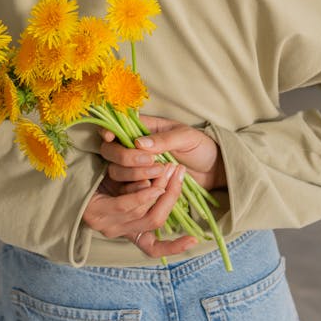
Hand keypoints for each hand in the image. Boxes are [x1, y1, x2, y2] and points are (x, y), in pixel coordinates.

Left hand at [82, 160, 198, 258]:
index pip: (152, 248)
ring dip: (160, 189)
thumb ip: (147, 190)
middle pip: (155, 221)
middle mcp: (118, 232)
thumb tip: (169, 185)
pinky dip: (143, 195)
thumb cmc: (100, 174)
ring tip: (167, 167)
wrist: (68, 169)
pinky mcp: (97, 214)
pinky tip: (153, 184)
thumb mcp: (128, 184)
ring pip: (144, 213)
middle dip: (172, 195)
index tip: (195, 239)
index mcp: (128, 231)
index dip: (175, 247)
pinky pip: (127, 206)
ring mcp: (107, 225)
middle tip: (179, 171)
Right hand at [98, 113, 225, 194]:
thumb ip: (164, 139)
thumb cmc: (200, 147)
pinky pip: (128, 191)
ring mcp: (136, 169)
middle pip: (111, 153)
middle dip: (126, 158)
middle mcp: (135, 149)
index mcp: (143, 129)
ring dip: (134, 175)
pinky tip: (155, 189)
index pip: (116, 128)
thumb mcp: (186, 138)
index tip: (110, 138)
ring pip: (117, 173)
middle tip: (153, 162)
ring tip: (162, 173)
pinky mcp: (142, 187)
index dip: (108, 132)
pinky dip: (137, 192)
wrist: (213, 171)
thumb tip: (139, 143)